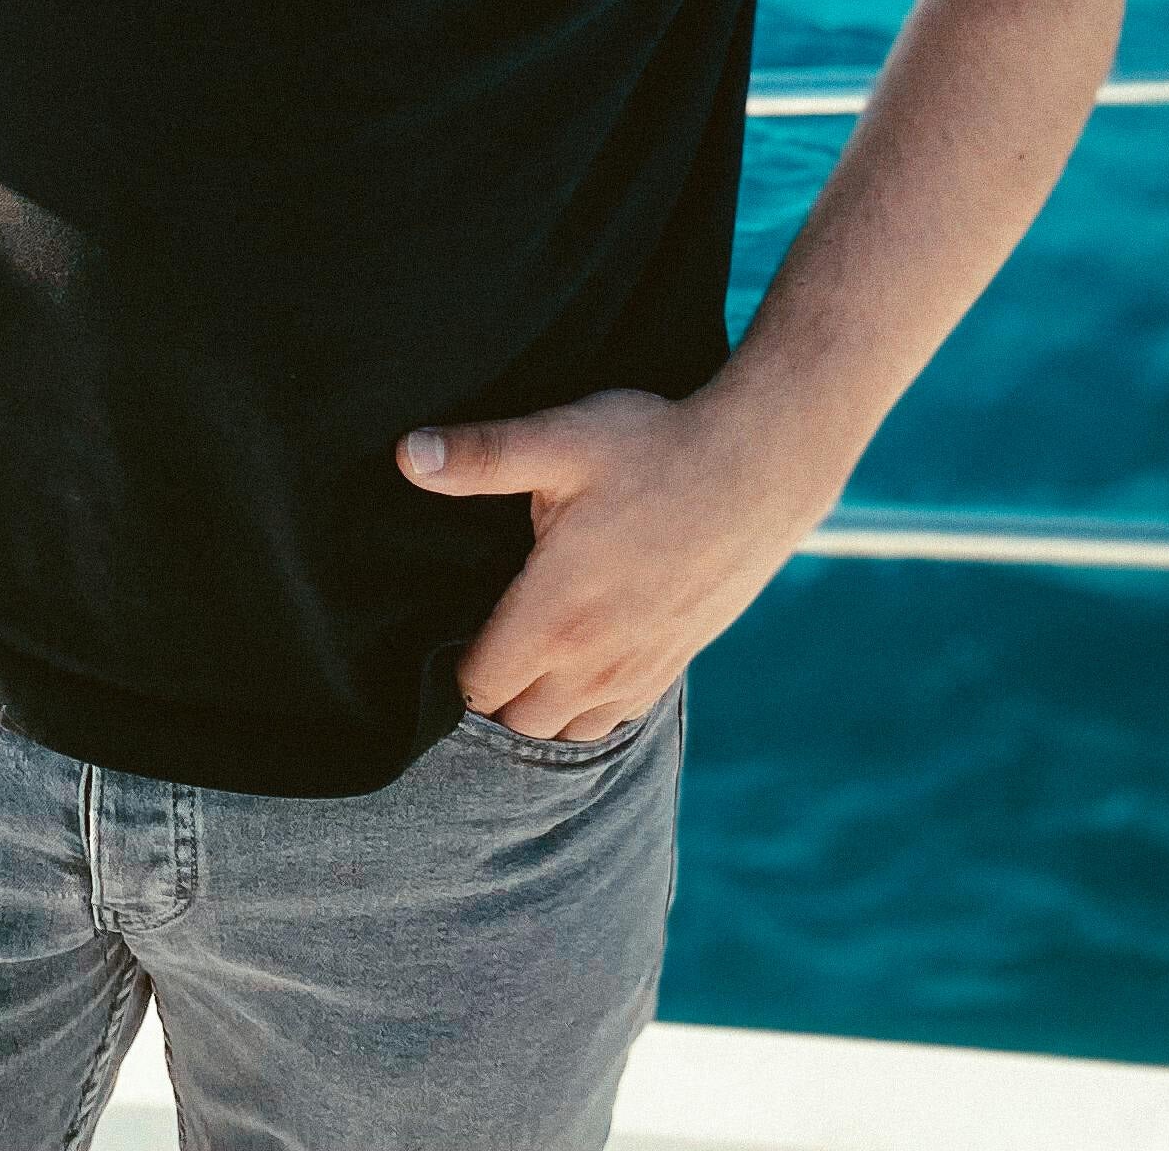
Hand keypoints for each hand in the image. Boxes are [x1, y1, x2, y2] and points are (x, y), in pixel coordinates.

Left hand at [393, 380, 846, 741]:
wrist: (761, 465)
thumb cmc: (655, 447)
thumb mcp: (560, 439)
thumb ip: (480, 456)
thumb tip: (406, 454)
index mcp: (554, 615)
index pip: (478, 687)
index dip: (449, 671)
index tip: (438, 636)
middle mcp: (595, 661)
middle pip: (518, 722)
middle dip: (489, 699)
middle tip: (474, 645)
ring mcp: (640, 668)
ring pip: (568, 730)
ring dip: (538, 709)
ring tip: (520, 660)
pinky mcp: (675, 661)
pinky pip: (616, 719)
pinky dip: (586, 709)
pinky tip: (577, 664)